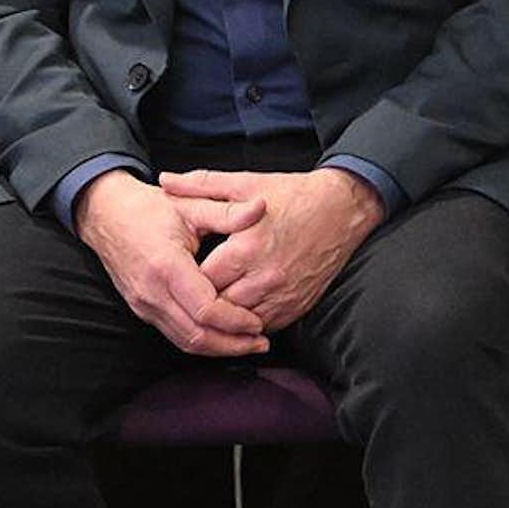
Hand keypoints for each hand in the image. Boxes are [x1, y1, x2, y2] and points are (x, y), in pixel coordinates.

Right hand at [75, 170, 270, 358]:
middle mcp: (152, 292)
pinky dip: (201, 341)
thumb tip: (261, 206)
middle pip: (195, 335)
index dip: (235, 320)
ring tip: (248, 344)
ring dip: (218, 347)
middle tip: (261, 343)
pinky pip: (174, 334)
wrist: (106, 215)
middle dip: (231, 344)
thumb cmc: (149, 209)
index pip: (204, 310)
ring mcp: (144, 304)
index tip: (259, 322)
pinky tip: (223, 337)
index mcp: (167, 267)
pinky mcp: (143, 309)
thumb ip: (226, 212)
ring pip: (183, 341)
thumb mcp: (190, 204)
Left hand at [156, 167, 382, 331]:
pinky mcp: (298, 304)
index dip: (185, 279)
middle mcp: (264, 277)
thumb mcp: (246, 184)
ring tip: (212, 303)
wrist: (344, 208)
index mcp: (245, 248)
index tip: (180, 271)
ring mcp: (283, 294)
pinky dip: (249, 321)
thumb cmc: (293, 195)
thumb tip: (164, 181)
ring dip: (224, 315)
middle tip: (190, 292)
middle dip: (201, 301)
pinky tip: (240, 309)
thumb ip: (201, 184)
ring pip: (239, 322)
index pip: (199, 281)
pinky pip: (265, 326)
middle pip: (216, 307)